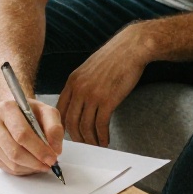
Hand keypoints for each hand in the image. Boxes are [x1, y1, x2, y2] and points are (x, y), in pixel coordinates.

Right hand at [0, 98, 64, 174]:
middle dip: (35, 161)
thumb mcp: (47, 112)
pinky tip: (32, 164)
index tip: (52, 158)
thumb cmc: (31, 113)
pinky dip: (23, 170)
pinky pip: (7, 168)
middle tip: (49, 164)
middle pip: (15, 151)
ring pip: (11, 162)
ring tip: (42, 164)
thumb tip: (55, 149)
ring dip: (30, 167)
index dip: (39, 149)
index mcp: (7, 108)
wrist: (15, 113)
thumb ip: (54, 128)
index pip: (22, 134)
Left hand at [57, 26, 149, 146]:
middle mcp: (79, 89)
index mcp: (72, 81)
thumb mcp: (89, 68)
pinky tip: (106, 141)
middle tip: (84, 144)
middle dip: (76, 137)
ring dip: (90, 140)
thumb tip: (80, 100)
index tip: (70, 133)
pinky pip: (100, 125)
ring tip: (96, 145)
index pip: (60, 109)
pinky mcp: (107, 100)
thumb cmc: (114, 57)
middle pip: (70, 122)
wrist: (131, 48)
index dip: (63, 125)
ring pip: (85, 126)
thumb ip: (81, 83)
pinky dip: (102, 137)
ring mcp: (92, 95)